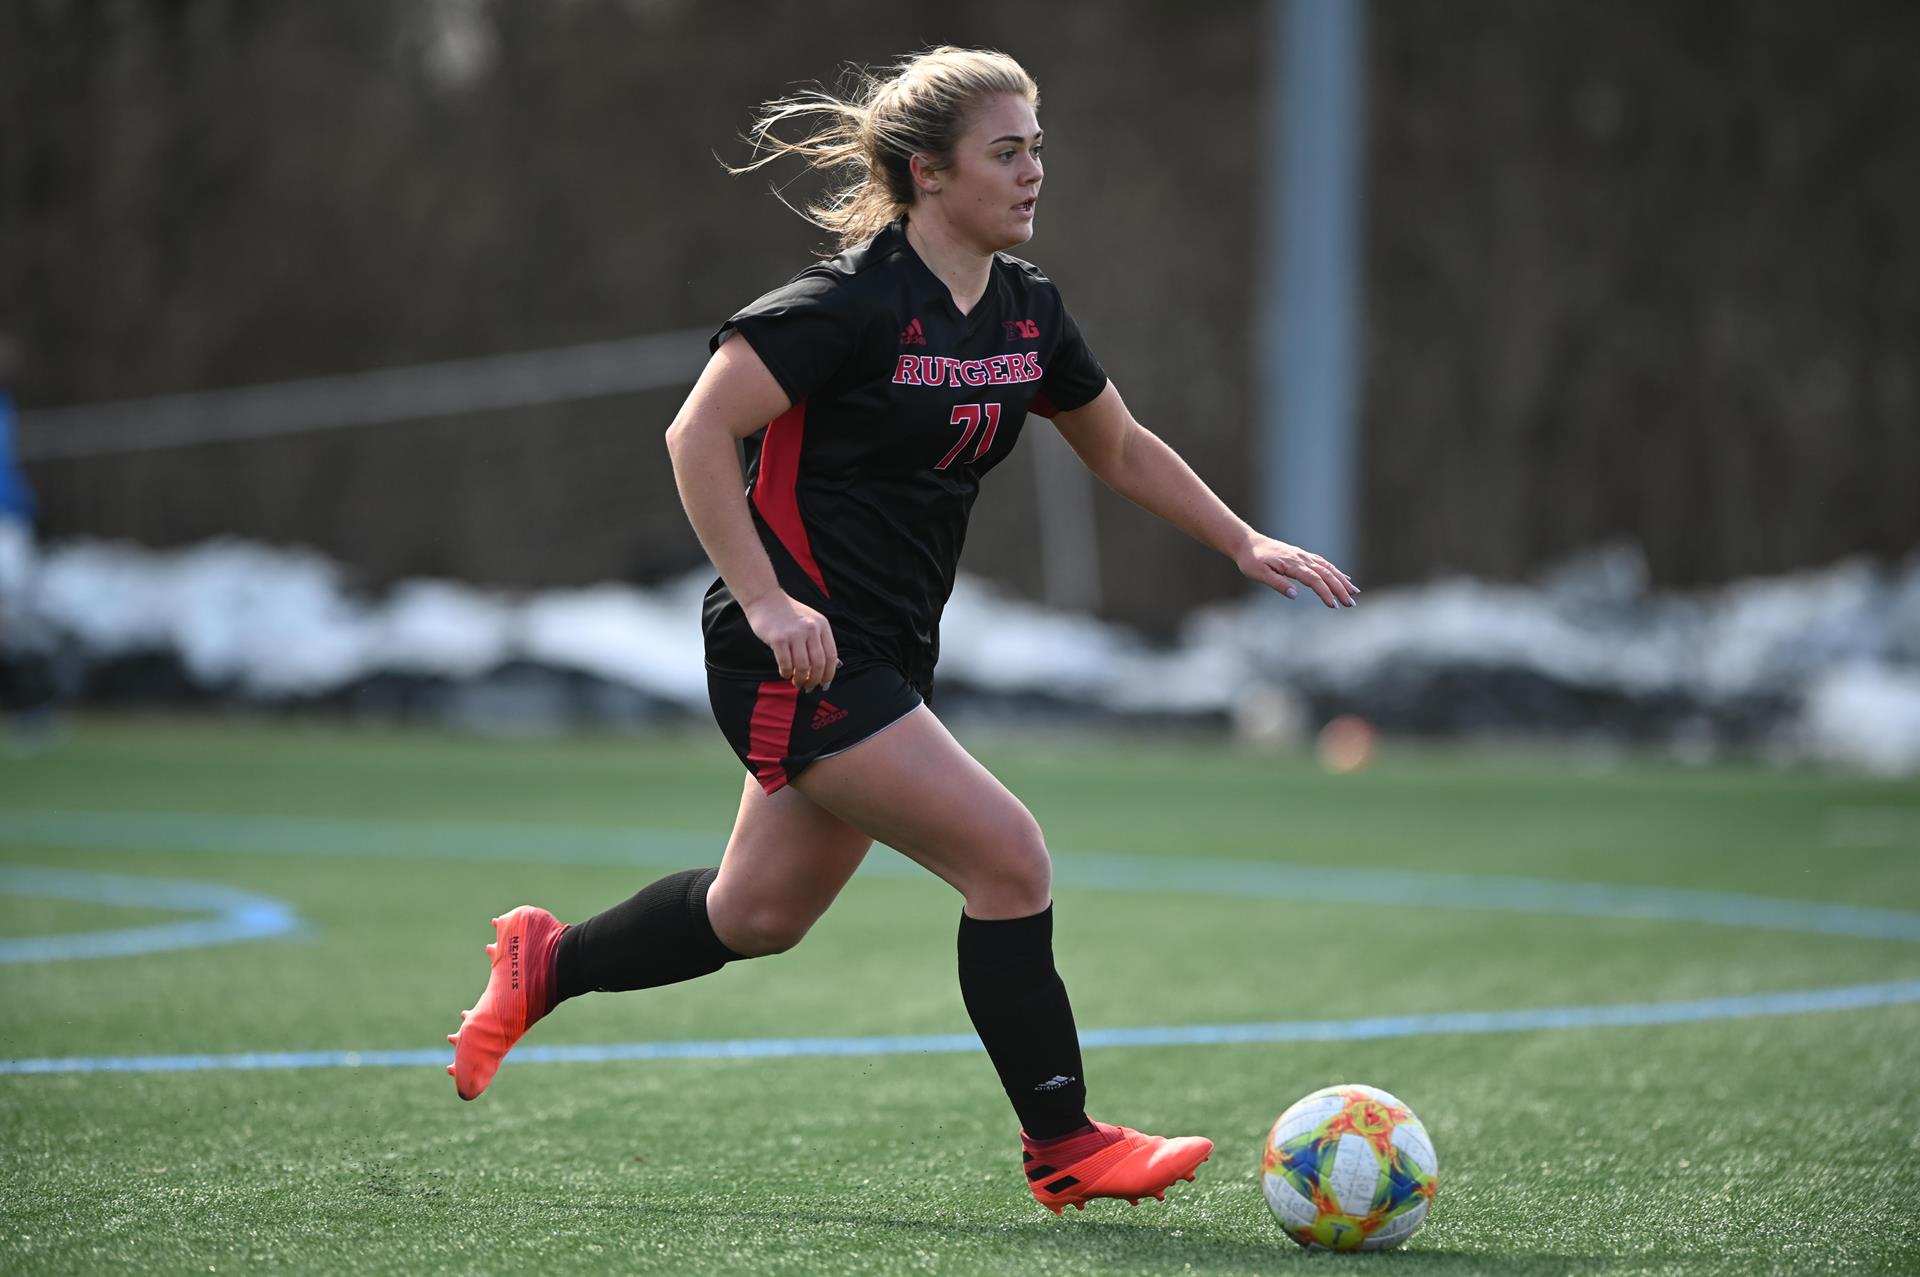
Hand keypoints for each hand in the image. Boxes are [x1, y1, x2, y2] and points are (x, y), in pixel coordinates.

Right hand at [742, 591, 840, 689]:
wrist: (765, 599)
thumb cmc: (788, 614)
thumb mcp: (810, 621)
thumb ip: (820, 641)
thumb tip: (832, 666)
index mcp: (822, 625)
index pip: (831, 655)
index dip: (829, 674)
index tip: (825, 684)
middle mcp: (811, 629)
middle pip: (818, 663)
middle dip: (815, 680)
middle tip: (809, 687)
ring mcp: (794, 633)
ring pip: (803, 666)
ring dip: (800, 679)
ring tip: (797, 682)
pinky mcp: (778, 639)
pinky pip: (786, 664)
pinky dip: (786, 673)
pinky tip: (785, 674)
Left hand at [1236, 534, 1359, 607]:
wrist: (1248, 543)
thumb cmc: (1252, 561)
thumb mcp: (1259, 574)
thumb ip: (1277, 583)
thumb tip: (1294, 595)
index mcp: (1292, 564)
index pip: (1314, 579)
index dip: (1325, 592)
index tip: (1334, 605)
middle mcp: (1301, 558)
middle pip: (1326, 574)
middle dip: (1340, 589)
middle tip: (1351, 604)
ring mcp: (1303, 556)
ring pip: (1328, 568)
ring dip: (1342, 580)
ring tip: (1354, 593)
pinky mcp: (1303, 556)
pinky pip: (1323, 564)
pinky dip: (1336, 571)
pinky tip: (1344, 578)